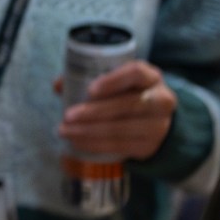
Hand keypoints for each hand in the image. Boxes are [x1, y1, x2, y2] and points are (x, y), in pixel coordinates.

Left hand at [56, 59, 177, 160]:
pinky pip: (120, 146)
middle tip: (67, 116)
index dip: (113, 81)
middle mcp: (161, 100)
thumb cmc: (127, 94)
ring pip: (121, 129)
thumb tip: (59, 85)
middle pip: (128, 105)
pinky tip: (77, 142)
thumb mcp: (116, 81)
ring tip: (65, 131)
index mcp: (151, 76)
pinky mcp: (149, 146)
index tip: (90, 90)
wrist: (155, 120)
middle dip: (94, 112)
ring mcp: (158, 126)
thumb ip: (87, 78)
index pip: (136, 73)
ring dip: (89, 132)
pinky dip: (95, 145)